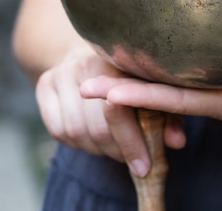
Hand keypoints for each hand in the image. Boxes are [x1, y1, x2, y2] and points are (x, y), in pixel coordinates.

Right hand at [35, 46, 185, 176]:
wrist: (88, 55)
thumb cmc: (130, 78)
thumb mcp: (154, 92)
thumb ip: (168, 117)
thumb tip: (177, 143)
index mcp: (118, 62)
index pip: (121, 108)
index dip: (132, 140)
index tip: (144, 166)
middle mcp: (86, 63)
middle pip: (97, 125)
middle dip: (117, 150)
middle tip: (132, 160)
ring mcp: (61, 73)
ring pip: (77, 132)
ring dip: (98, 149)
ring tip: (114, 148)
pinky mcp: (43, 85)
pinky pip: (58, 130)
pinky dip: (77, 143)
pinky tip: (92, 138)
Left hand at [80, 68, 221, 122]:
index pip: (185, 102)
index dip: (149, 97)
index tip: (112, 93)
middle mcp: (217, 98)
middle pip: (164, 95)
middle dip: (124, 91)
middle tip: (83, 83)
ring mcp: (215, 89)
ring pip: (167, 86)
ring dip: (132, 78)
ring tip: (95, 68)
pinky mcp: (217, 79)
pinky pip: (179, 77)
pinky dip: (153, 70)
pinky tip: (133, 57)